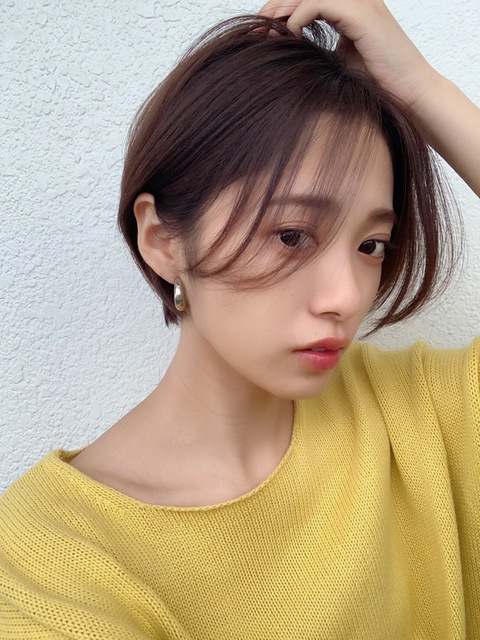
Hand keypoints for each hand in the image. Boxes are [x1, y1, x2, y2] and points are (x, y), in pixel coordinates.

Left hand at [259, 0, 436, 110]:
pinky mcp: (361, 13)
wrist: (411, 93)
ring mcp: (360, 2)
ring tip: (268, 34)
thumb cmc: (379, 83)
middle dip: (276, 7)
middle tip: (257, 31)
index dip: (282, 10)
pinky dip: (298, 18)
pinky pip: (317, 3)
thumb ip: (319, 51)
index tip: (263, 33)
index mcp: (350, 7)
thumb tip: (291, 55)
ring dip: (283, 11)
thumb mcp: (341, 63)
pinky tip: (292, 38)